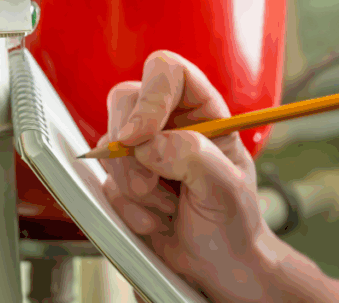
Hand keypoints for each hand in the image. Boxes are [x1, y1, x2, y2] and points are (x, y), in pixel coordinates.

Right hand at [100, 51, 280, 302]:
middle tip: (149, 183)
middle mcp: (168, 123)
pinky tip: (156, 219)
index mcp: (202, 111)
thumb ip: (192, 157)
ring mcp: (142, 150)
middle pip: (125, 100)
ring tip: (168, 207)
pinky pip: (105, 182)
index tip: (140, 136)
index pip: (167, 72)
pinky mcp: (123, 178)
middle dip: (129, 148)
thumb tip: (147, 145)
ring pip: (109, 145)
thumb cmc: (233, 223)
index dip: (149, 96)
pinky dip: (127, 207)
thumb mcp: (226, 187)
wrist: (219, 266)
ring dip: (134, 186)